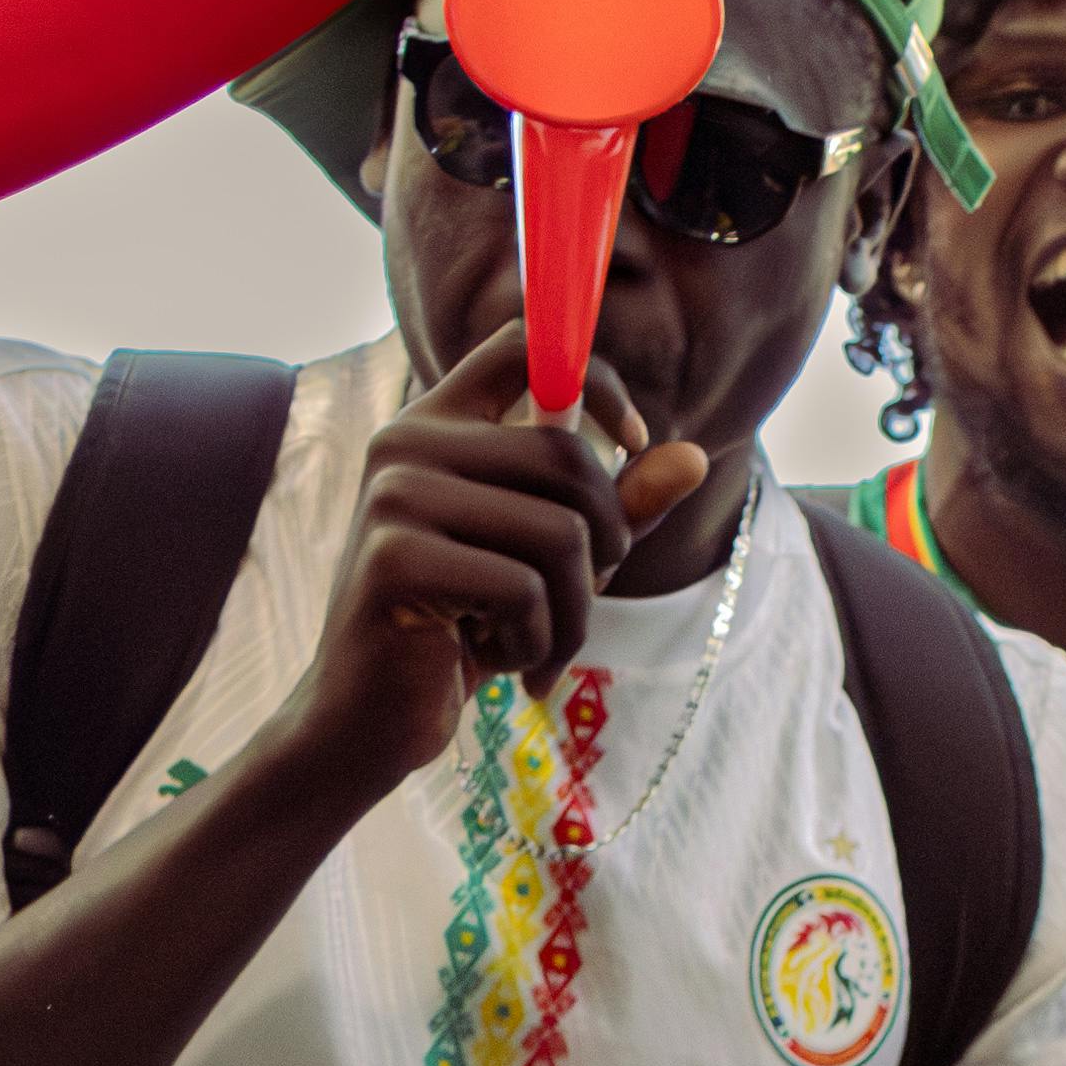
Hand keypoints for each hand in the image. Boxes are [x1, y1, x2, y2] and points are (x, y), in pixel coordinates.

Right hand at [282, 321, 706, 801]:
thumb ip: (615, 508)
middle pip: (565, 457)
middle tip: (580, 600)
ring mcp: (394, 498)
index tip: (631, 439)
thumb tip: (696, 457)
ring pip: (558, 534)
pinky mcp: (395, 561)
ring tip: (536, 646)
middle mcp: (406, 443)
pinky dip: (535, 643)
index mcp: (436, 425)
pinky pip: (522, 590)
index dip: (596, 380)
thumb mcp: (549, 562)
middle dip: (605, 544)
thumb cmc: (462, 632)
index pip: (524, 347)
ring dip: (572, 612)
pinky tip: (498, 662)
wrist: (369, 719)